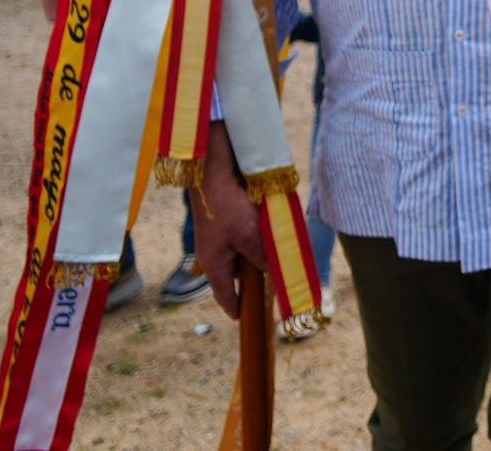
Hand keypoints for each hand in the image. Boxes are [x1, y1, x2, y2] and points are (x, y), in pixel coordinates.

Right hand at [191, 121, 266, 317]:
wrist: (213, 171)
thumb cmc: (227, 207)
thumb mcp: (249, 236)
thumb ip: (261, 257)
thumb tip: (270, 271)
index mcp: (214, 264)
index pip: (223, 295)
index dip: (234, 308)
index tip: (242, 319)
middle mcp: (214, 253)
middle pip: (235, 274)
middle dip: (253, 278)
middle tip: (273, 284)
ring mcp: (218, 237)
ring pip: (241, 253)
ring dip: (257, 254)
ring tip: (277, 253)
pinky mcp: (225, 221)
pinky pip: (242, 236)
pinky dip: (255, 237)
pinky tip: (270, 230)